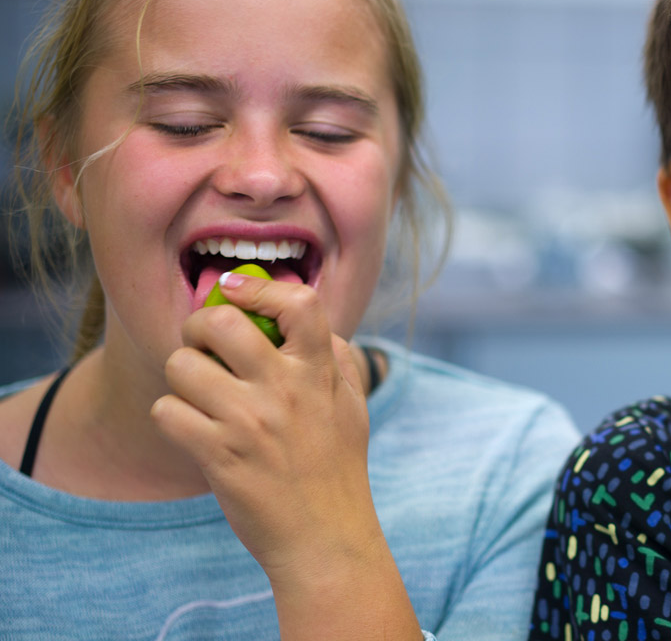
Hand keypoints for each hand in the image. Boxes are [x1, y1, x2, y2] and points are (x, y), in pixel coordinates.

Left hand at [151, 274, 418, 638]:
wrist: (323, 535)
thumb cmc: (337, 467)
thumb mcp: (352, 405)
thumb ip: (334, 358)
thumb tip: (309, 322)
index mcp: (319, 373)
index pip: (299, 304)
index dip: (259, 288)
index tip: (235, 289)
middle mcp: (284, 390)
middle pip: (220, 323)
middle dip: (199, 326)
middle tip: (202, 344)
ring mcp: (248, 422)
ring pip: (182, 365)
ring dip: (181, 375)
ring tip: (197, 393)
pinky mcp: (217, 455)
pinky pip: (166, 410)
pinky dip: (171, 415)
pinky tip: (190, 427)